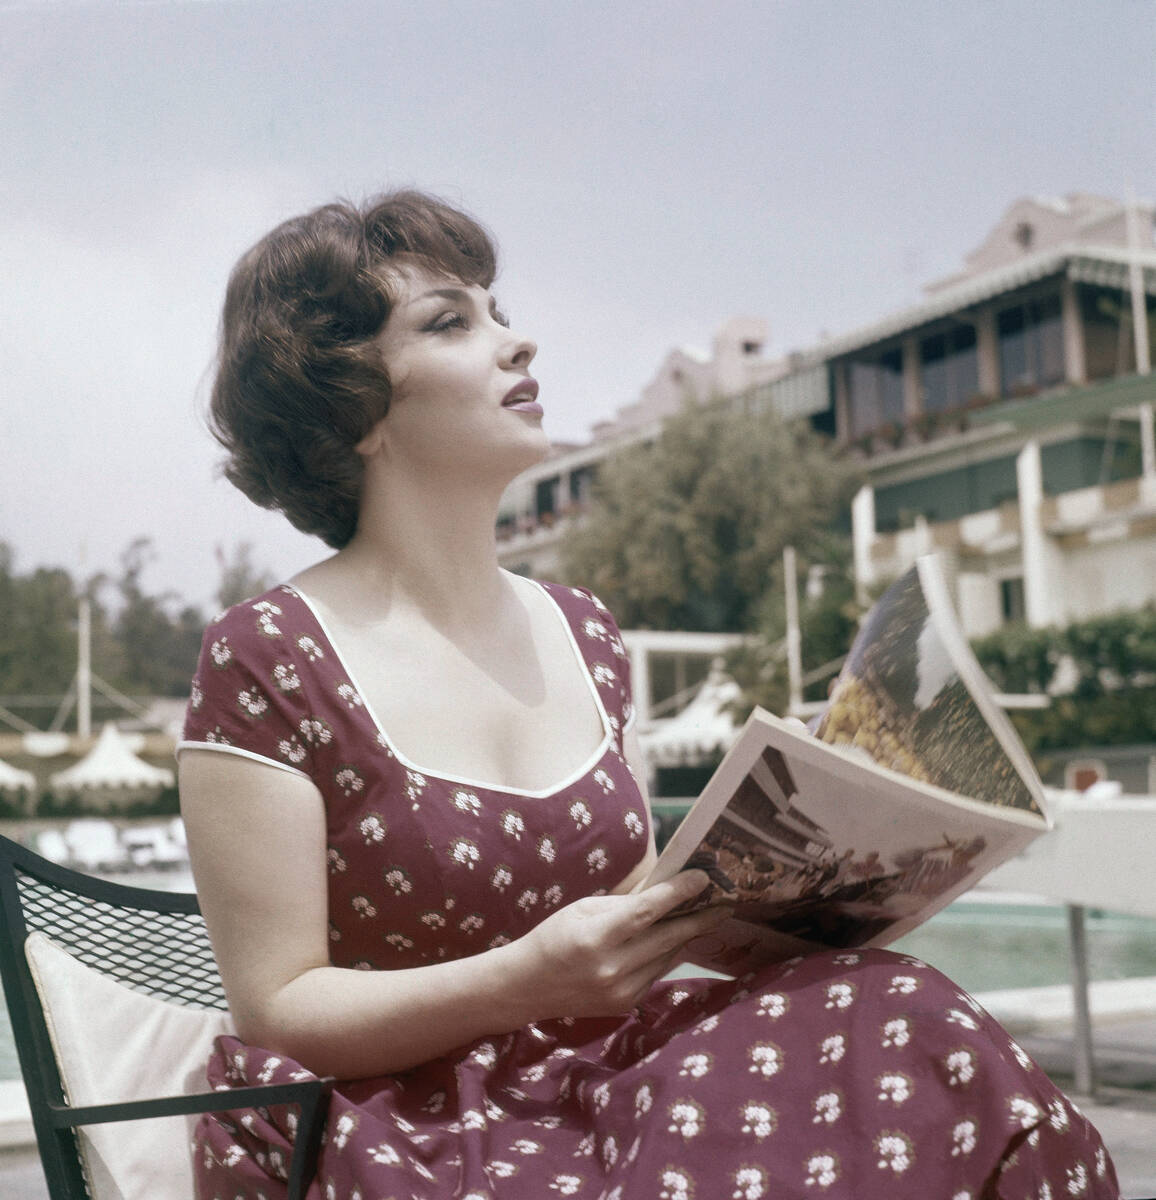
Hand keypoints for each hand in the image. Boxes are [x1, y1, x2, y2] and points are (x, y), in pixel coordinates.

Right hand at [506, 870, 731, 1021]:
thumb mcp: (583, 909)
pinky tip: (671, 940)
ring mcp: (620, 991)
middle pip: (667, 937)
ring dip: (684, 935)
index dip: (677, 893)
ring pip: (667, 956)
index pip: (646, 912)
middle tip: (725, 902)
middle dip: (698, 918)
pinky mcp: (626, 1004)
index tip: (702, 878)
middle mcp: (612, 969)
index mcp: (595, 938)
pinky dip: (666, 954)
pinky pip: (657, 973)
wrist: (528, 986)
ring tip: (704, 916)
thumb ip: (624, 904)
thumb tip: (662, 889)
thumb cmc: (553, 938)